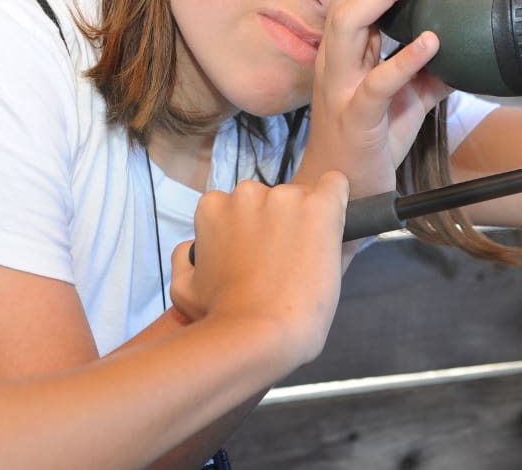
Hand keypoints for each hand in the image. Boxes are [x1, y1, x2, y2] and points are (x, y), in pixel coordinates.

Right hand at [169, 172, 348, 365]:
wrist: (261, 335)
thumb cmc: (222, 318)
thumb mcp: (183, 289)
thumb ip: (186, 259)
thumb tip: (193, 248)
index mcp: (213, 207)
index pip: (235, 204)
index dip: (250, 229)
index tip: (259, 253)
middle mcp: (247, 193)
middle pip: (271, 199)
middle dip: (278, 223)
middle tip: (284, 261)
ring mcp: (286, 197)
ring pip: (302, 198)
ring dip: (306, 220)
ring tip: (306, 261)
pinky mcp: (320, 206)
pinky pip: (335, 185)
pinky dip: (337, 202)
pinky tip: (334, 226)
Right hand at [297, 0, 451, 197]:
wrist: (346, 192)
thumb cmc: (372, 139)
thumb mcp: (408, 97)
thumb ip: (430, 68)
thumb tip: (469, 45)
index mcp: (346, 49)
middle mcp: (336, 59)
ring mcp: (340, 87)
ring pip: (347, 23)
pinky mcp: (355, 117)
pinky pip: (375, 83)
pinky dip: (404, 58)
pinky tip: (433, 42)